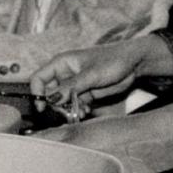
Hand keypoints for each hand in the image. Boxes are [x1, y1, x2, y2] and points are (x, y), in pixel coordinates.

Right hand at [31, 37, 170, 106]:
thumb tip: (51, 99)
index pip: (38, 78)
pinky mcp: (85, 93)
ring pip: (62, 102)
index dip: (37, 93)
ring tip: (80, 113)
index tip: (43, 107)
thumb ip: (71, 87)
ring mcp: (75, 84)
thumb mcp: (91, 74)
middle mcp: (65, 74)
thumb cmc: (113, 60)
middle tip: (66, 111)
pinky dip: (77, 109)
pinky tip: (85, 111)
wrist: (135, 63)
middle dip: (56, 105)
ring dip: (67, 109)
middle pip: (49, 93)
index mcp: (62, 63)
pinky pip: (74, 104)